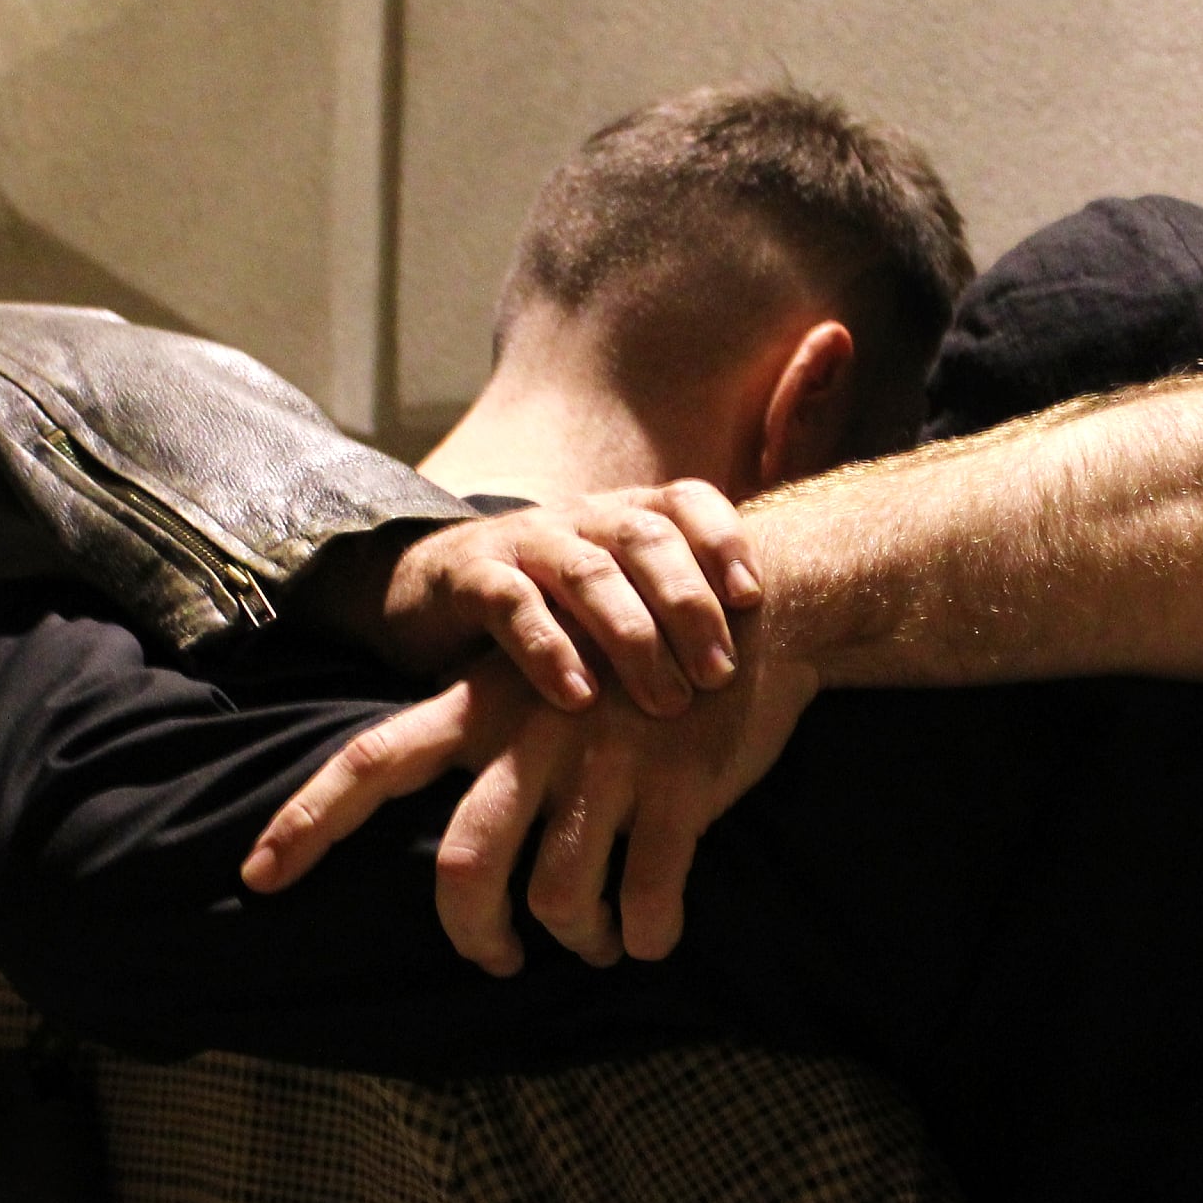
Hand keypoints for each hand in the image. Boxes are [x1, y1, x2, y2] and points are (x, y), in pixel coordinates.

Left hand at [241, 648, 820, 970]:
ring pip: (557, 897)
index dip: (308, 821)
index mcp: (487, 705)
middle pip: (463, 864)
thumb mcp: (551, 679)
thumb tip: (459, 835)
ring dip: (578, 941)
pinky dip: (647, 933)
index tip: (257, 878)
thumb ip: (496, 746)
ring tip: (596, 943)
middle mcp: (534, 734)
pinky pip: (647, 898)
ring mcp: (607, 763)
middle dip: (472, 936)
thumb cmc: (646, 662)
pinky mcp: (679, 790)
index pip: (371, 760)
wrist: (765, 614)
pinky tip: (651, 934)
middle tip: (497, 960)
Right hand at [345, 483, 761, 715]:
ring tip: (667, 701)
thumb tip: (776, 660)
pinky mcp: (471, 578)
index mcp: (623, 515)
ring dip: (632, 637)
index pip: (687, 502)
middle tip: (720, 675)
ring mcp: (525, 542)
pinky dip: (548, 650)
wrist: (426, 594)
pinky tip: (578, 698)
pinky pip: (513, 605)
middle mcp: (580, 518)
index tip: (755, 598)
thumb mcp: (615, 602)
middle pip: (645, 539)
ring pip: (589, 572)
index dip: (725, 541)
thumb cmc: (549, 610)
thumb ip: (674, 617)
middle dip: (689, 605)